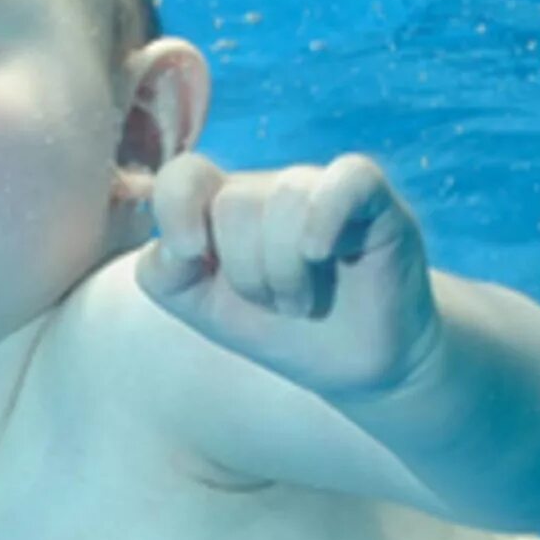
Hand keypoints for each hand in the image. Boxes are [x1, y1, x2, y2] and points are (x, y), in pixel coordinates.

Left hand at [134, 151, 439, 401]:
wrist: (353, 365)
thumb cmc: (280, 331)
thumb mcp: (205, 310)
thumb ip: (165, 275)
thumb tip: (173, 244)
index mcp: (222, 207)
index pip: (185, 174)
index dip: (177, 208)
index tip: (190, 255)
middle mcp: (270, 190)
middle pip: (234, 202)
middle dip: (247, 274)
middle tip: (276, 308)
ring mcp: (322, 189)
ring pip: (284, 198)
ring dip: (286, 271)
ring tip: (303, 307)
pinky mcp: (373, 201)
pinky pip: (347, 180)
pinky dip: (326, 216)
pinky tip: (320, 254)